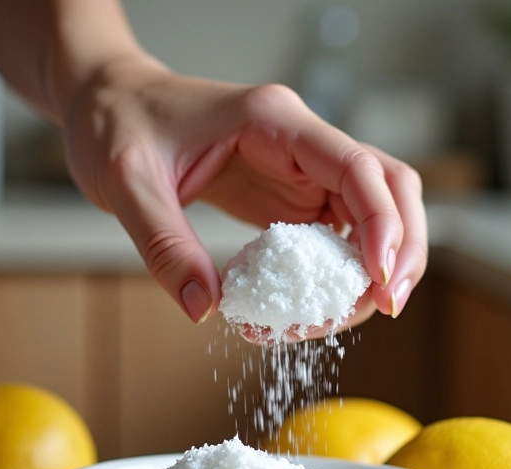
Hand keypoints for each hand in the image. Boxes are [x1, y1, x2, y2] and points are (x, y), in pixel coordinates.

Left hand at [59, 57, 426, 328]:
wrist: (109, 106)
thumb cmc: (118, 126)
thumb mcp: (127, 185)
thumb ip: (165, 245)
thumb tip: (204, 310)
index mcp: (274, 123)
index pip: (358, 168)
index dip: (383, 224)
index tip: (377, 281)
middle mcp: (301, 144)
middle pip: (389, 188)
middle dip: (401, 249)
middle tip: (386, 307)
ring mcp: (300, 171)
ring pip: (371, 217)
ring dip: (370, 270)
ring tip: (337, 321)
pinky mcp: (289, 197)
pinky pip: (334, 236)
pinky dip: (335, 275)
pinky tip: (308, 308)